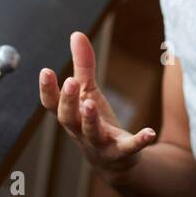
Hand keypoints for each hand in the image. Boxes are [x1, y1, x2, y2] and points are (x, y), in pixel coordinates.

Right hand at [39, 31, 156, 179]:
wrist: (113, 162)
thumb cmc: (95, 122)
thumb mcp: (89, 92)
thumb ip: (83, 65)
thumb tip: (76, 33)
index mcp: (72, 115)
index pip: (52, 104)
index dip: (47, 89)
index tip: (46, 71)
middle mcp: (81, 131)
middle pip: (68, 119)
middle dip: (68, 102)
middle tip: (71, 82)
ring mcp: (100, 144)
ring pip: (92, 134)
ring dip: (90, 120)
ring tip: (91, 103)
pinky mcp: (122, 153)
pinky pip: (129, 148)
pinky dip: (139, 141)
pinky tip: (149, 133)